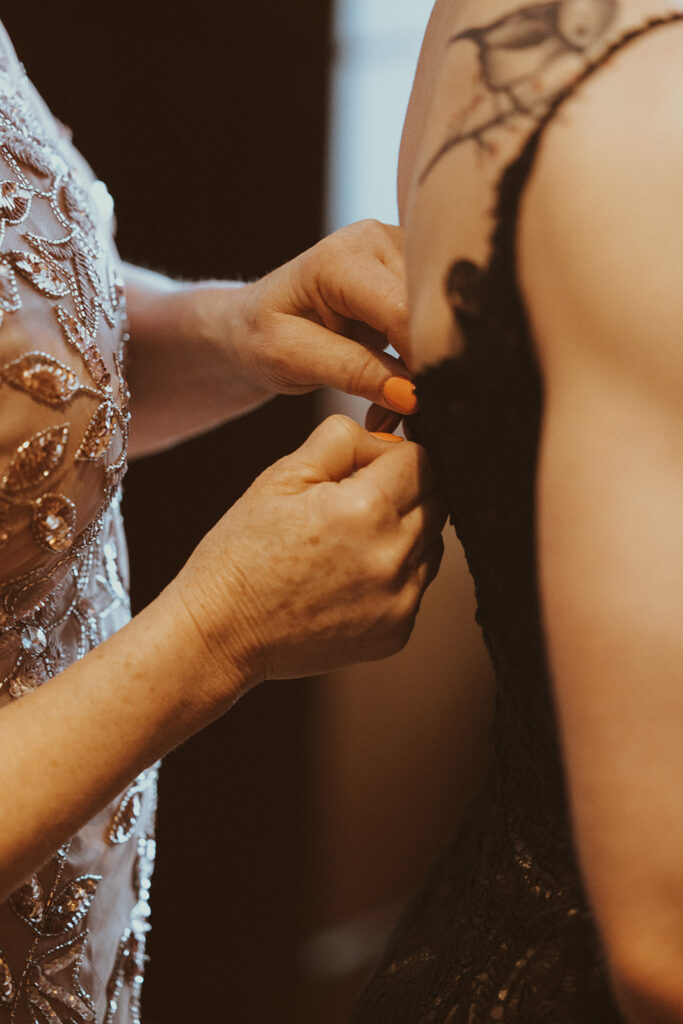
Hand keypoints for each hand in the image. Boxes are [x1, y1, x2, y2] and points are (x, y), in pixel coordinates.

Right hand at [172, 416, 445, 693]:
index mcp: (365, 509)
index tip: (362, 469)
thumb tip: (390, 439)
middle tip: (353, 504)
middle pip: (437, 500)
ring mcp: (400, 601)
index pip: (420, 459)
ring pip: (433, 543)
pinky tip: (349, 577)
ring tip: (349, 543)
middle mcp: (392, 557)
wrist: (221, 632)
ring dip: (405, 532)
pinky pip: (418, 585)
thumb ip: (344, 441)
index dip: (391, 456)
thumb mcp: (282, 475)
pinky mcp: (397, 632)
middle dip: (405, 491)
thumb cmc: (242, 552)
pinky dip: (396, 575)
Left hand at [225, 220, 417, 425]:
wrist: (251, 322)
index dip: (419, 359)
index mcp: (342, 257)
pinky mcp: (412, 272)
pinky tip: (399, 388)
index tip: (422, 406)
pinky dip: (422, 359)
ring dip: (424, 368)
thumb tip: (413, 394)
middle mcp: (378, 241)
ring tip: (395, 409)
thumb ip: (353, 371)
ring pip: (440, 316)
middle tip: (408, 417)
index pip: (402, 310)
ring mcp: (400, 251)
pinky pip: (434, 318)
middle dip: (425, 368)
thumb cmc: (261, 337)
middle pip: (428, 310)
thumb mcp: (292, 358)